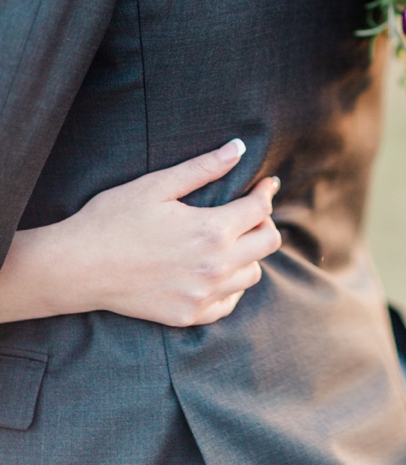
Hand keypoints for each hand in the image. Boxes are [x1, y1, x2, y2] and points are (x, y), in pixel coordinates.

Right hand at [0, 139, 280, 325]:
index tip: (265, 183)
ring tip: (230, 238)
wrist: (77, 267)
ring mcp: (202, 296)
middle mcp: (214, 268)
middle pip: (268, 243)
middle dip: (263, 221)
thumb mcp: (158, 185)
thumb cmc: (113, 219)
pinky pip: (229, 304)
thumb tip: (239, 148)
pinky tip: (215, 270)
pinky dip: (231, 286)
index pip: (260, 210)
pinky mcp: (187, 316)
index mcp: (211, 231)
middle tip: (247, 210)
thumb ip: (204, 167)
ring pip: (253, 274)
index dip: (266, 191)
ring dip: (249, 253)